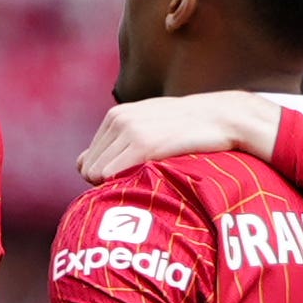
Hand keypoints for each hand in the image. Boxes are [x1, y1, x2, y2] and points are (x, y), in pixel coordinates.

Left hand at [75, 91, 290, 183]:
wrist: (224, 118)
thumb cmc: (187, 129)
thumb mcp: (148, 127)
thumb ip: (114, 143)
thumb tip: (78, 165)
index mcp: (116, 116)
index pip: (86, 160)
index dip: (105, 176)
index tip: (132, 179)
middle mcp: (118, 120)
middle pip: (87, 169)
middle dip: (106, 183)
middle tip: (139, 183)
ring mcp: (129, 130)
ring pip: (96, 174)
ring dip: (117, 185)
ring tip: (147, 180)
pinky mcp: (143, 143)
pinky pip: (111, 175)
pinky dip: (124, 185)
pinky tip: (149, 181)